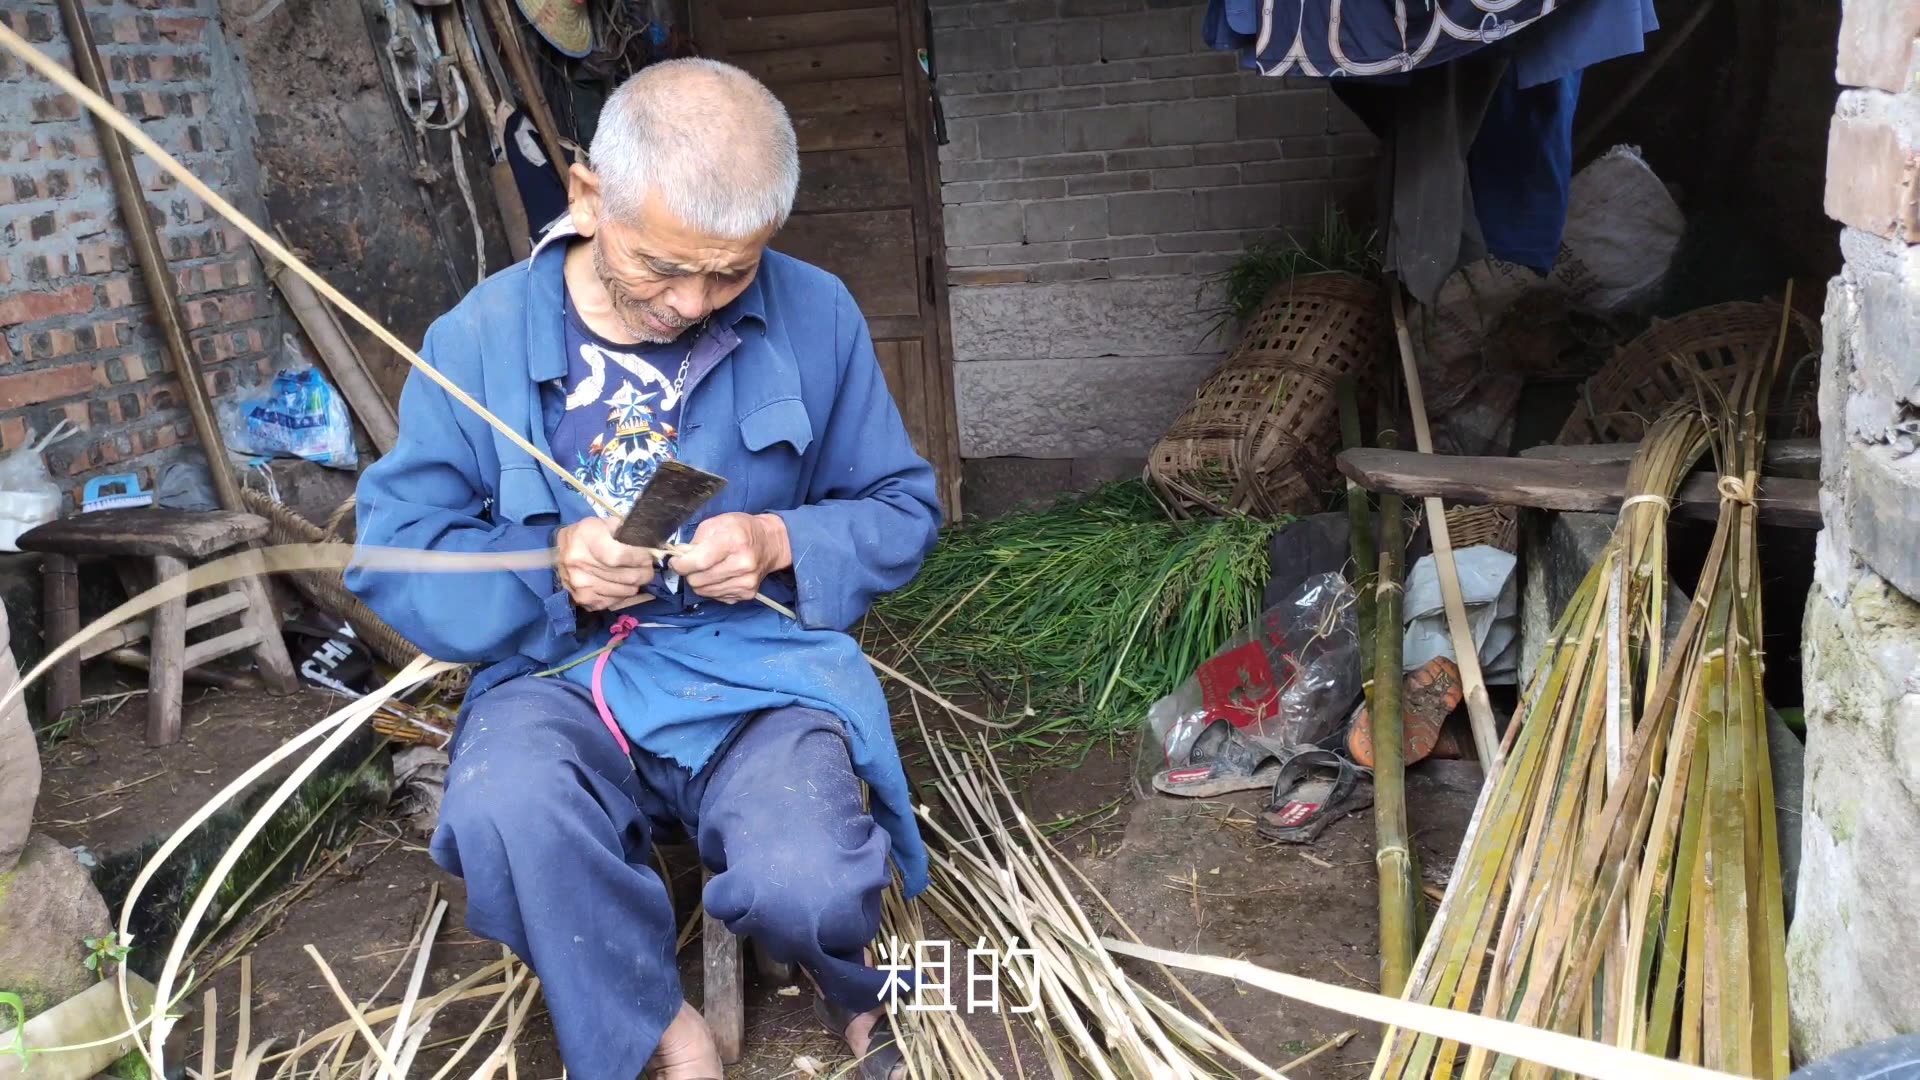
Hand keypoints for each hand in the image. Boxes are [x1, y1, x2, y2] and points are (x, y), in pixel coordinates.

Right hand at [553, 516, 656, 610]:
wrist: (561, 551)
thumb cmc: (588, 535)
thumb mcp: (605, 523)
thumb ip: (626, 532)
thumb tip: (650, 545)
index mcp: (586, 539)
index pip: (619, 556)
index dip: (640, 558)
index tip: (649, 556)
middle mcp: (580, 563)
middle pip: (626, 576)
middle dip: (645, 572)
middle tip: (649, 568)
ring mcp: (580, 584)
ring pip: (624, 591)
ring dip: (635, 584)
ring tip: (635, 575)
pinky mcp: (583, 599)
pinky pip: (614, 601)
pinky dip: (623, 595)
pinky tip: (621, 585)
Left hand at [668, 512, 790, 602]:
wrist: (769, 543)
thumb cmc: (740, 529)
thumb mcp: (716, 524)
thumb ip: (695, 541)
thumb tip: (679, 558)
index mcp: (734, 541)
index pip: (699, 562)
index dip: (681, 564)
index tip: (676, 561)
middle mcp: (743, 564)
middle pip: (698, 580)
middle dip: (689, 572)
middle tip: (693, 563)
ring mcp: (746, 582)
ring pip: (704, 592)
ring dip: (699, 581)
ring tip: (707, 568)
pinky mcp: (747, 594)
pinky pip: (716, 597)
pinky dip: (712, 588)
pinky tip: (719, 576)